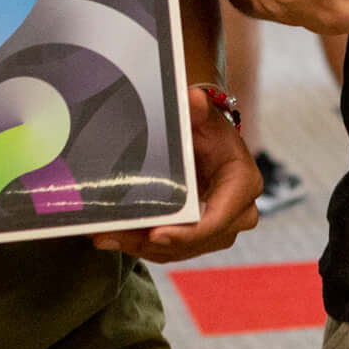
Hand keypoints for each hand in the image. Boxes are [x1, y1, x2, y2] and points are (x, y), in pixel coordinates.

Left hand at [92, 87, 261, 263]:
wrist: (209, 141)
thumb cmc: (207, 129)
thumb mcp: (204, 117)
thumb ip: (198, 110)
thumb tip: (194, 99)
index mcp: (243, 184)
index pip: (217, 219)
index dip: (187, 232)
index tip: (156, 234)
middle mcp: (239, 213)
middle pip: (194, 240)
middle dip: (152, 242)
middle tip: (114, 236)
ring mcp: (221, 229)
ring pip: (180, 249)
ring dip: (141, 247)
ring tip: (106, 236)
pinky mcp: (202, 237)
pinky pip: (173, 249)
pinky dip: (143, 246)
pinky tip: (115, 237)